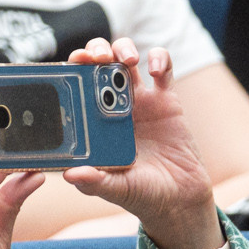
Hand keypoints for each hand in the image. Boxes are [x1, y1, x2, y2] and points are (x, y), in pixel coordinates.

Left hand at [63, 38, 223, 248]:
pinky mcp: (167, 100)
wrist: (179, 200)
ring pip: (126, 57)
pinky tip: (156, 69)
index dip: (71, 69)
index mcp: (93, 122)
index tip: (72, 63)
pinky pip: (164, 68)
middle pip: (98, 62)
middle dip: (95, 49)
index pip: (75, 85)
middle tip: (98, 57)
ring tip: (127, 60)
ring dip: (123, 48)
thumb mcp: (116, 190)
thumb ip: (94, 183)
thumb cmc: (141, 196)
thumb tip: (69, 175)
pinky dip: (159, 58)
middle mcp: (112, 106)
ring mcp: (140, 100)